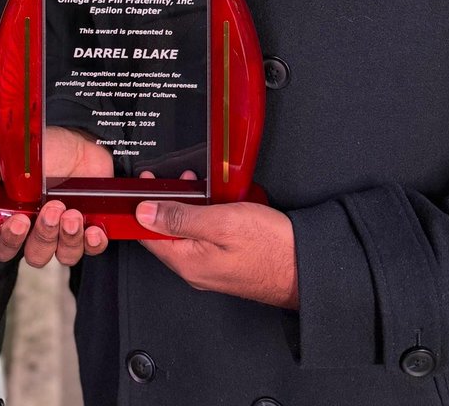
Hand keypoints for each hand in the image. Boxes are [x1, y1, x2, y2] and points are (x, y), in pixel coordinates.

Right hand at [0, 127, 111, 266]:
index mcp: (17, 216)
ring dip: (68, 239)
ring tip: (72, 213)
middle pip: (36, 255)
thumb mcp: (14, 156)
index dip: (10, 241)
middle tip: (51, 209)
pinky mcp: (91, 227)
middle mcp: (40, 229)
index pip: (5, 246)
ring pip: (64, 256)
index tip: (19, 221)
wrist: (82, 139)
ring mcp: (66, 231)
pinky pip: (93, 249)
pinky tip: (93, 230)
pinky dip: (94, 243)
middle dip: (43, 236)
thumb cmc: (46, 149)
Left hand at [136, 198, 298, 308]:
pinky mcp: (227, 260)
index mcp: (188, 262)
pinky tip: (214, 200)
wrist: (308, 267)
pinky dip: (204, 214)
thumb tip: (145, 212)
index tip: (143, 185)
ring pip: (186, 231)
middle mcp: (196, 269)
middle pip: (165, 232)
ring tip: (196, 185)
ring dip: (186, 205)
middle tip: (171, 179)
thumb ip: (180, 216)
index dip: (140, 207)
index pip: (147, 235)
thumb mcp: (221, 222)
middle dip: (165, 202)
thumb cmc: (272, 248)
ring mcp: (212, 266)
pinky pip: (205, 235)